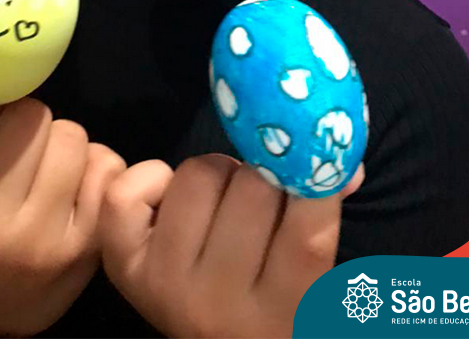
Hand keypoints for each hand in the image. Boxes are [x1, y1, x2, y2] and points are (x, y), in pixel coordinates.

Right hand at [0, 82, 124, 336]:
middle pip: (30, 116)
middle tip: (14, 148)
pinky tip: (72, 191)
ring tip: (42, 171)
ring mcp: (43, 242)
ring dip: (61, 142)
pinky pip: (106, 165)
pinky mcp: (90, 248)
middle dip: (25, 121)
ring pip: (72, 136)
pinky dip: (93, 167)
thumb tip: (5, 60)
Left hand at [100, 153, 363, 338]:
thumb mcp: (310, 278)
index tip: (313, 155)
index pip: (307, 231)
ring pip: (197, 176)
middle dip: (262, 173)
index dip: (314, 177)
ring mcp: (165, 285)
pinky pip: (129, 191)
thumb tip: (345, 156)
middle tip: (261, 190)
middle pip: (251, 189)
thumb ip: (326, 216)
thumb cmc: (269, 302)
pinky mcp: (123, 265)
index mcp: (280, 312)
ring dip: (214, 173)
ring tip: (221, 198)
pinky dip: (150, 177)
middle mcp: (219, 305)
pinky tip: (170, 197)